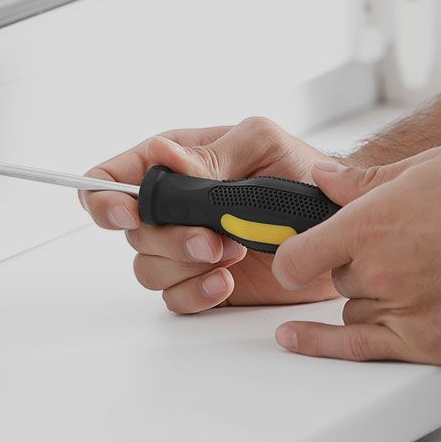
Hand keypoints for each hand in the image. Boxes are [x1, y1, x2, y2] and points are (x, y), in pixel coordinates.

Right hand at [82, 117, 341, 312]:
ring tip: (231, 253)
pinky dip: (196, 293)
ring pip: (148, 267)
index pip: (111, 176)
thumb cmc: (302, 170)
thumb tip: (163, 157)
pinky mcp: (204, 281)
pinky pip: (175, 298)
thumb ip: (210, 155)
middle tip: (209, 240)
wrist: (336, 220)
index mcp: (176, 162)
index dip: (104, 197)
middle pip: (130, 230)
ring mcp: (187, 247)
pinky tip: (225, 282)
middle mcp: (174, 206)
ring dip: (185, 265)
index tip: (126, 213)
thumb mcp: (260, 143)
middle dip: (167, 238)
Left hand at [268, 146, 440, 363]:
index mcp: (374, 222)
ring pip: (356, 311)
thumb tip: (322, 178)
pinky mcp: (432, 343)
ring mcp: (406, 311)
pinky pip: (366, 348)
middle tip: (406, 244)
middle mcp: (382, 271)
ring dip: (373, 297)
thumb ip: (366, 180)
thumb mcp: (432, 166)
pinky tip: (297, 340)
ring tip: (427, 268)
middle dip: (356, 264)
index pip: (298, 255)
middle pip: (336, 279)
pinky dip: (329, 344)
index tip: (292, 254)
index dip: (291, 255)